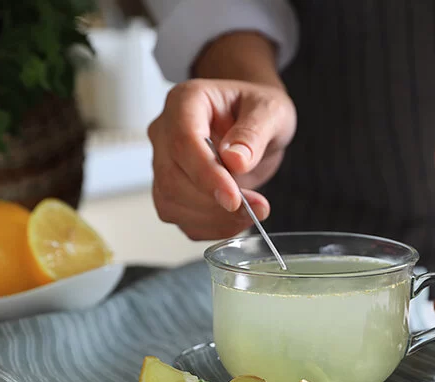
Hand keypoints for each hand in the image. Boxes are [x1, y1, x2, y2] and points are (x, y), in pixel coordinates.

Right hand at [148, 32, 295, 239]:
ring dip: (212, 219)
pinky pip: (179, 217)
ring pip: (171, 202)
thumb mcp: (270, 111)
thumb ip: (254, 132)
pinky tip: (236, 221)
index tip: (234, 198)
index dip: (206, 175)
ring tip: (252, 212)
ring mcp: (164, 161)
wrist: (254, 122)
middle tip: (257, 208)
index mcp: (185, 102)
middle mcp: (166, 131)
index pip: (183, 142)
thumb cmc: (258, 109)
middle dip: (214, 203)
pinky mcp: (171, 188)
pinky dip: (208, 227)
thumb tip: (236, 160)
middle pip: (172, 177)